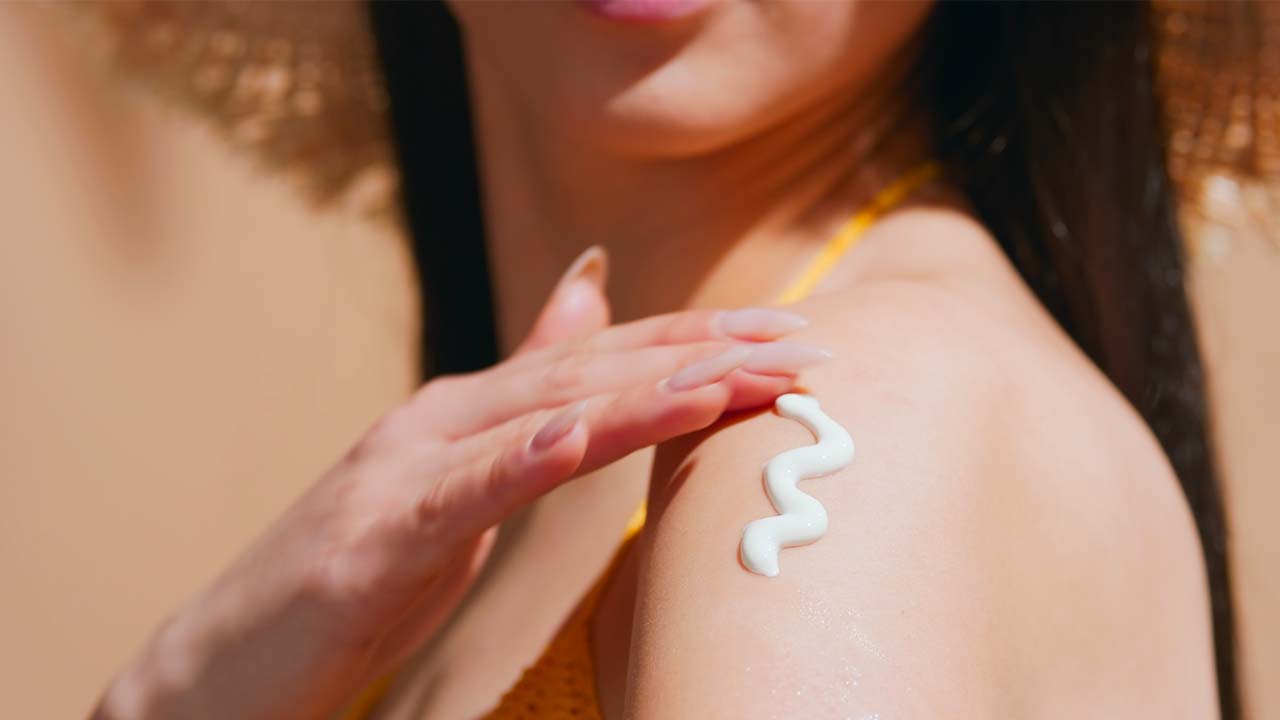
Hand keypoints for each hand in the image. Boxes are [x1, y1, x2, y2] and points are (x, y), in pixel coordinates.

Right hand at [93, 248, 828, 719]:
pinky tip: (583, 436)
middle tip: (804, 346)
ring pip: (541, 414)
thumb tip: (585, 310)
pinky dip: (528, 456)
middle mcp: (440, 419)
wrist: (227, 661)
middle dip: (704, 354)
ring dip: (644, 392)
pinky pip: (465, 491)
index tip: (795, 341)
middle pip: (592, 372)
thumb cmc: (355, 582)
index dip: (702, 344)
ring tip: (734, 377)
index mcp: (469, 412)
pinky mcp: (374, 536)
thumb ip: (523, 410)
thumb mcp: (458, 491)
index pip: (605, 363)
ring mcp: (403, 470)